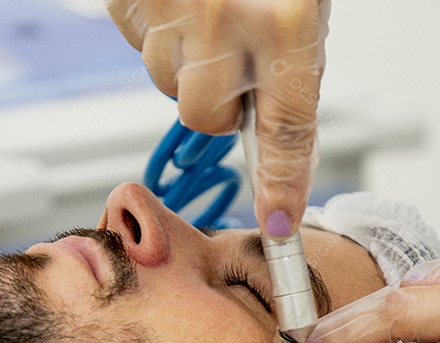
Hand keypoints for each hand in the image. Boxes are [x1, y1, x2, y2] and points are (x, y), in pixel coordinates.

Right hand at [106, 0, 328, 236]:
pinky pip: (139, 41)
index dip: (281, 186)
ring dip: (187, 59)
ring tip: (210, 8)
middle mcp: (223, 21)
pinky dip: (159, 27)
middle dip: (219, 102)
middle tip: (234, 61)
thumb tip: (276, 140)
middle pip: (207, 118)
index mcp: (284, 24)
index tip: (278, 223)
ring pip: (167, 80)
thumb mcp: (299, 6)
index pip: (284, 133)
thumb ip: (290, 66)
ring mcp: (170, 10)